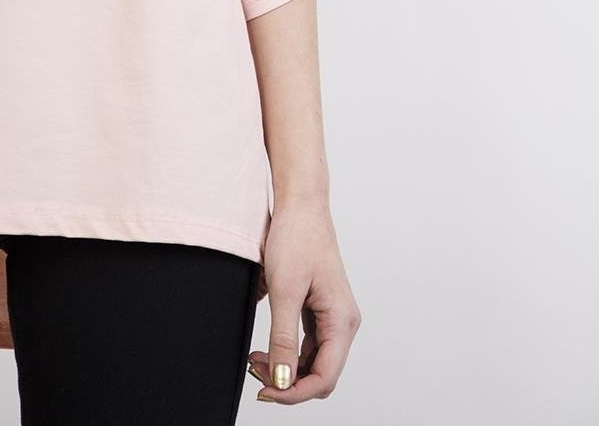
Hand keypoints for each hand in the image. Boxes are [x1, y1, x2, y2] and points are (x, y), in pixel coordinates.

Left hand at [248, 197, 361, 403]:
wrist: (301, 205)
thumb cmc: (297, 238)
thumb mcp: (285, 291)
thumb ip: (283, 340)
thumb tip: (282, 381)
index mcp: (342, 319)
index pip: (324, 377)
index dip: (294, 393)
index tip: (263, 390)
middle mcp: (343, 321)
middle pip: (321, 374)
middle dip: (289, 383)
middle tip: (255, 373)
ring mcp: (333, 315)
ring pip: (313, 362)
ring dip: (286, 369)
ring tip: (255, 361)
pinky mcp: (320, 309)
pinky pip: (308, 345)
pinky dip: (287, 353)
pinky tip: (265, 349)